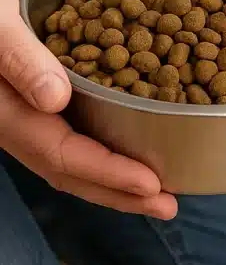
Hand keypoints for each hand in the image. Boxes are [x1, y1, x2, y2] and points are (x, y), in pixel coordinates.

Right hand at [0, 0, 176, 218]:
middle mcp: (17, 121)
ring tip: (160, 192)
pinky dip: (105, 150)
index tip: (152, 184)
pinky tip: (133, 147)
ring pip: (72, 158)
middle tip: (169, 207)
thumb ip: (20, 58)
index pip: (62, 154)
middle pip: (70, 170)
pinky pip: (73, 135)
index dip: (108, 172)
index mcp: (6, 110)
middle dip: (120, 192)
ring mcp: (26, 114)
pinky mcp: (37, 100)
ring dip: (115, 178)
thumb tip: (55, 100)